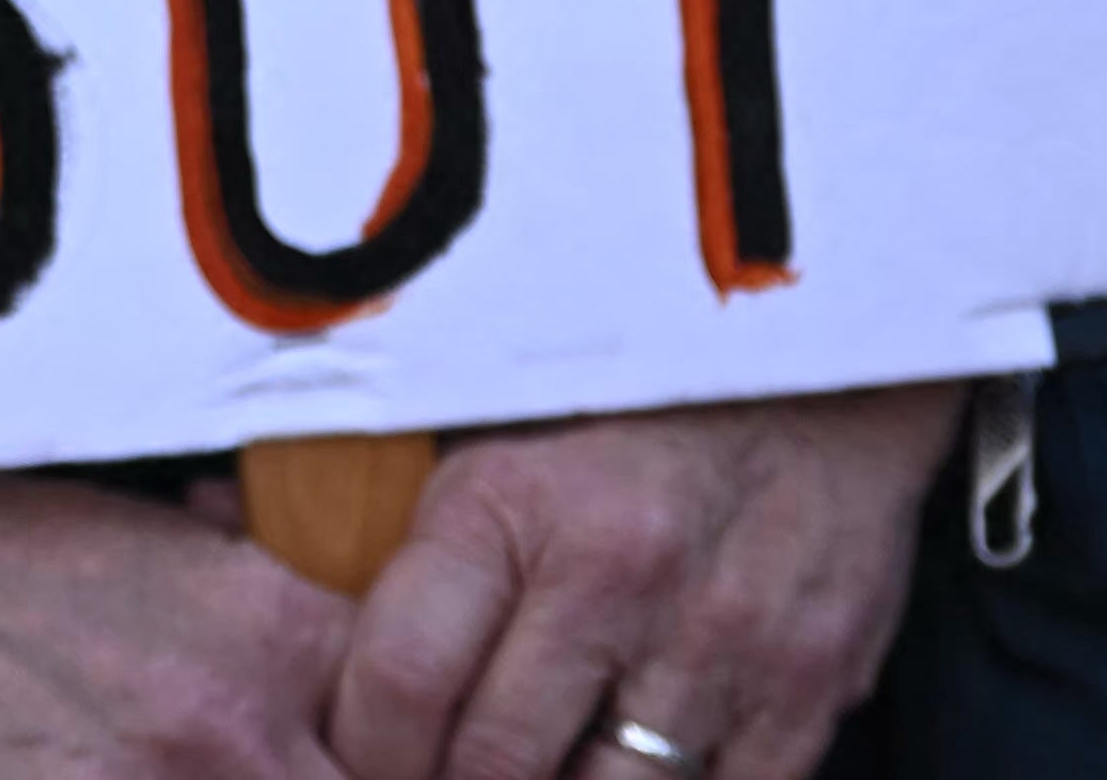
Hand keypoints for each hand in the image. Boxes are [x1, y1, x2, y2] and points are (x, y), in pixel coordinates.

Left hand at [329, 387, 957, 779]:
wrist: (820, 367)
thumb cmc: (632, 405)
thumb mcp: (495, 431)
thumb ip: (414, 537)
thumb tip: (286, 601)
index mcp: (512, 500)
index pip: (399, 681)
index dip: (365, 749)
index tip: (365, 759)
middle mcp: (615, 574)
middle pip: (493, 767)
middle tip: (443, 768)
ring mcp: (720, 643)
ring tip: (544, 763)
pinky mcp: (810, 691)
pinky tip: (632, 769)